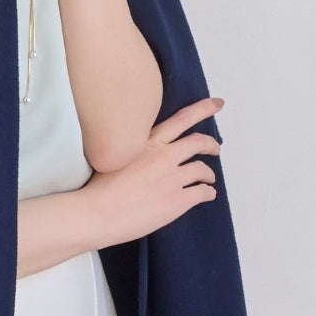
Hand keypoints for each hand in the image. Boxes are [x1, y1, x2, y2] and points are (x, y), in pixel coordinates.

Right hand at [83, 96, 223, 246]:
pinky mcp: (178, 201)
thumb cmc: (99, 186)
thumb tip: (143, 152)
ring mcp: (173, 179)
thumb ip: (135, 149)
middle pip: (198, 142)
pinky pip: (203, 192)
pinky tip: (206, 194)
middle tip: (215, 148)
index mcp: (148, 142)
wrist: (98, 212)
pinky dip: (208, 192)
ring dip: (209, 173)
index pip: (182, 119)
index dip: (203, 109)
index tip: (217, 103)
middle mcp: (164, 156)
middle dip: (211, 144)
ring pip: (203, 169)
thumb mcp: (116, 154)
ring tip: (208, 178)